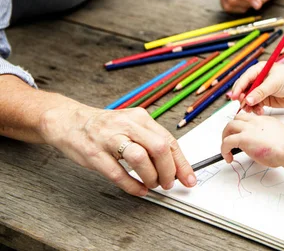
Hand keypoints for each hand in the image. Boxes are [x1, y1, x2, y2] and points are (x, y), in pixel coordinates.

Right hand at [41, 105, 195, 195]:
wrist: (69, 121)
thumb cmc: (105, 127)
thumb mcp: (132, 126)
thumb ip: (152, 141)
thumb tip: (175, 165)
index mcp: (141, 118)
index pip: (169, 141)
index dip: (181, 163)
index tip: (189, 178)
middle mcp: (127, 125)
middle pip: (158, 147)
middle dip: (168, 171)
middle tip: (168, 183)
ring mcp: (109, 138)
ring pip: (139, 158)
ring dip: (151, 177)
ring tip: (152, 184)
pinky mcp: (94, 153)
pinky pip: (117, 173)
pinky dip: (132, 185)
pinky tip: (138, 190)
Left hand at [221, 113, 283, 166]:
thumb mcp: (276, 137)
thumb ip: (266, 137)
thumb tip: (259, 146)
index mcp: (264, 120)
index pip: (248, 119)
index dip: (242, 127)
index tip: (241, 136)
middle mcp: (255, 122)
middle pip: (236, 119)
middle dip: (231, 130)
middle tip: (230, 141)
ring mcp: (248, 128)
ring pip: (229, 126)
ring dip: (225, 137)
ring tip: (227, 149)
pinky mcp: (243, 138)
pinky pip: (226, 142)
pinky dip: (224, 149)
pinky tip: (228, 157)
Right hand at [229, 62, 283, 114]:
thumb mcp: (274, 83)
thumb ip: (260, 92)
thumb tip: (248, 100)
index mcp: (258, 70)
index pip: (244, 79)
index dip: (238, 88)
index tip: (235, 97)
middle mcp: (258, 80)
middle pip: (243, 90)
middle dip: (242, 98)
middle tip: (244, 105)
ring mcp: (261, 90)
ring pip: (248, 99)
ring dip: (249, 106)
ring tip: (253, 110)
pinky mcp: (265, 99)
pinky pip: (256, 105)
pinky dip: (255, 109)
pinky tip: (260, 111)